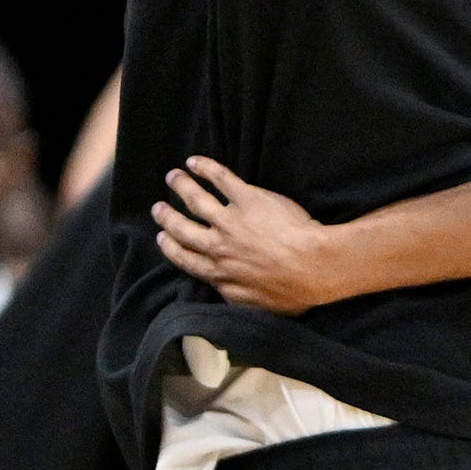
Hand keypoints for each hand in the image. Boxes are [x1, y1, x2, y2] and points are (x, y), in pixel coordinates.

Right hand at [150, 156, 340, 311]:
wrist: (312, 267)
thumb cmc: (291, 292)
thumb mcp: (255, 307)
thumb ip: (234, 296)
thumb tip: (225, 291)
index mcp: (218, 273)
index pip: (184, 258)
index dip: (169, 246)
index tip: (162, 238)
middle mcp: (217, 246)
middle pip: (182, 228)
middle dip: (167, 217)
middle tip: (159, 209)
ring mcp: (230, 220)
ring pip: (196, 199)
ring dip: (181, 186)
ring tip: (173, 177)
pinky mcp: (247, 199)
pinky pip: (221, 179)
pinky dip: (205, 168)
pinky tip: (195, 162)